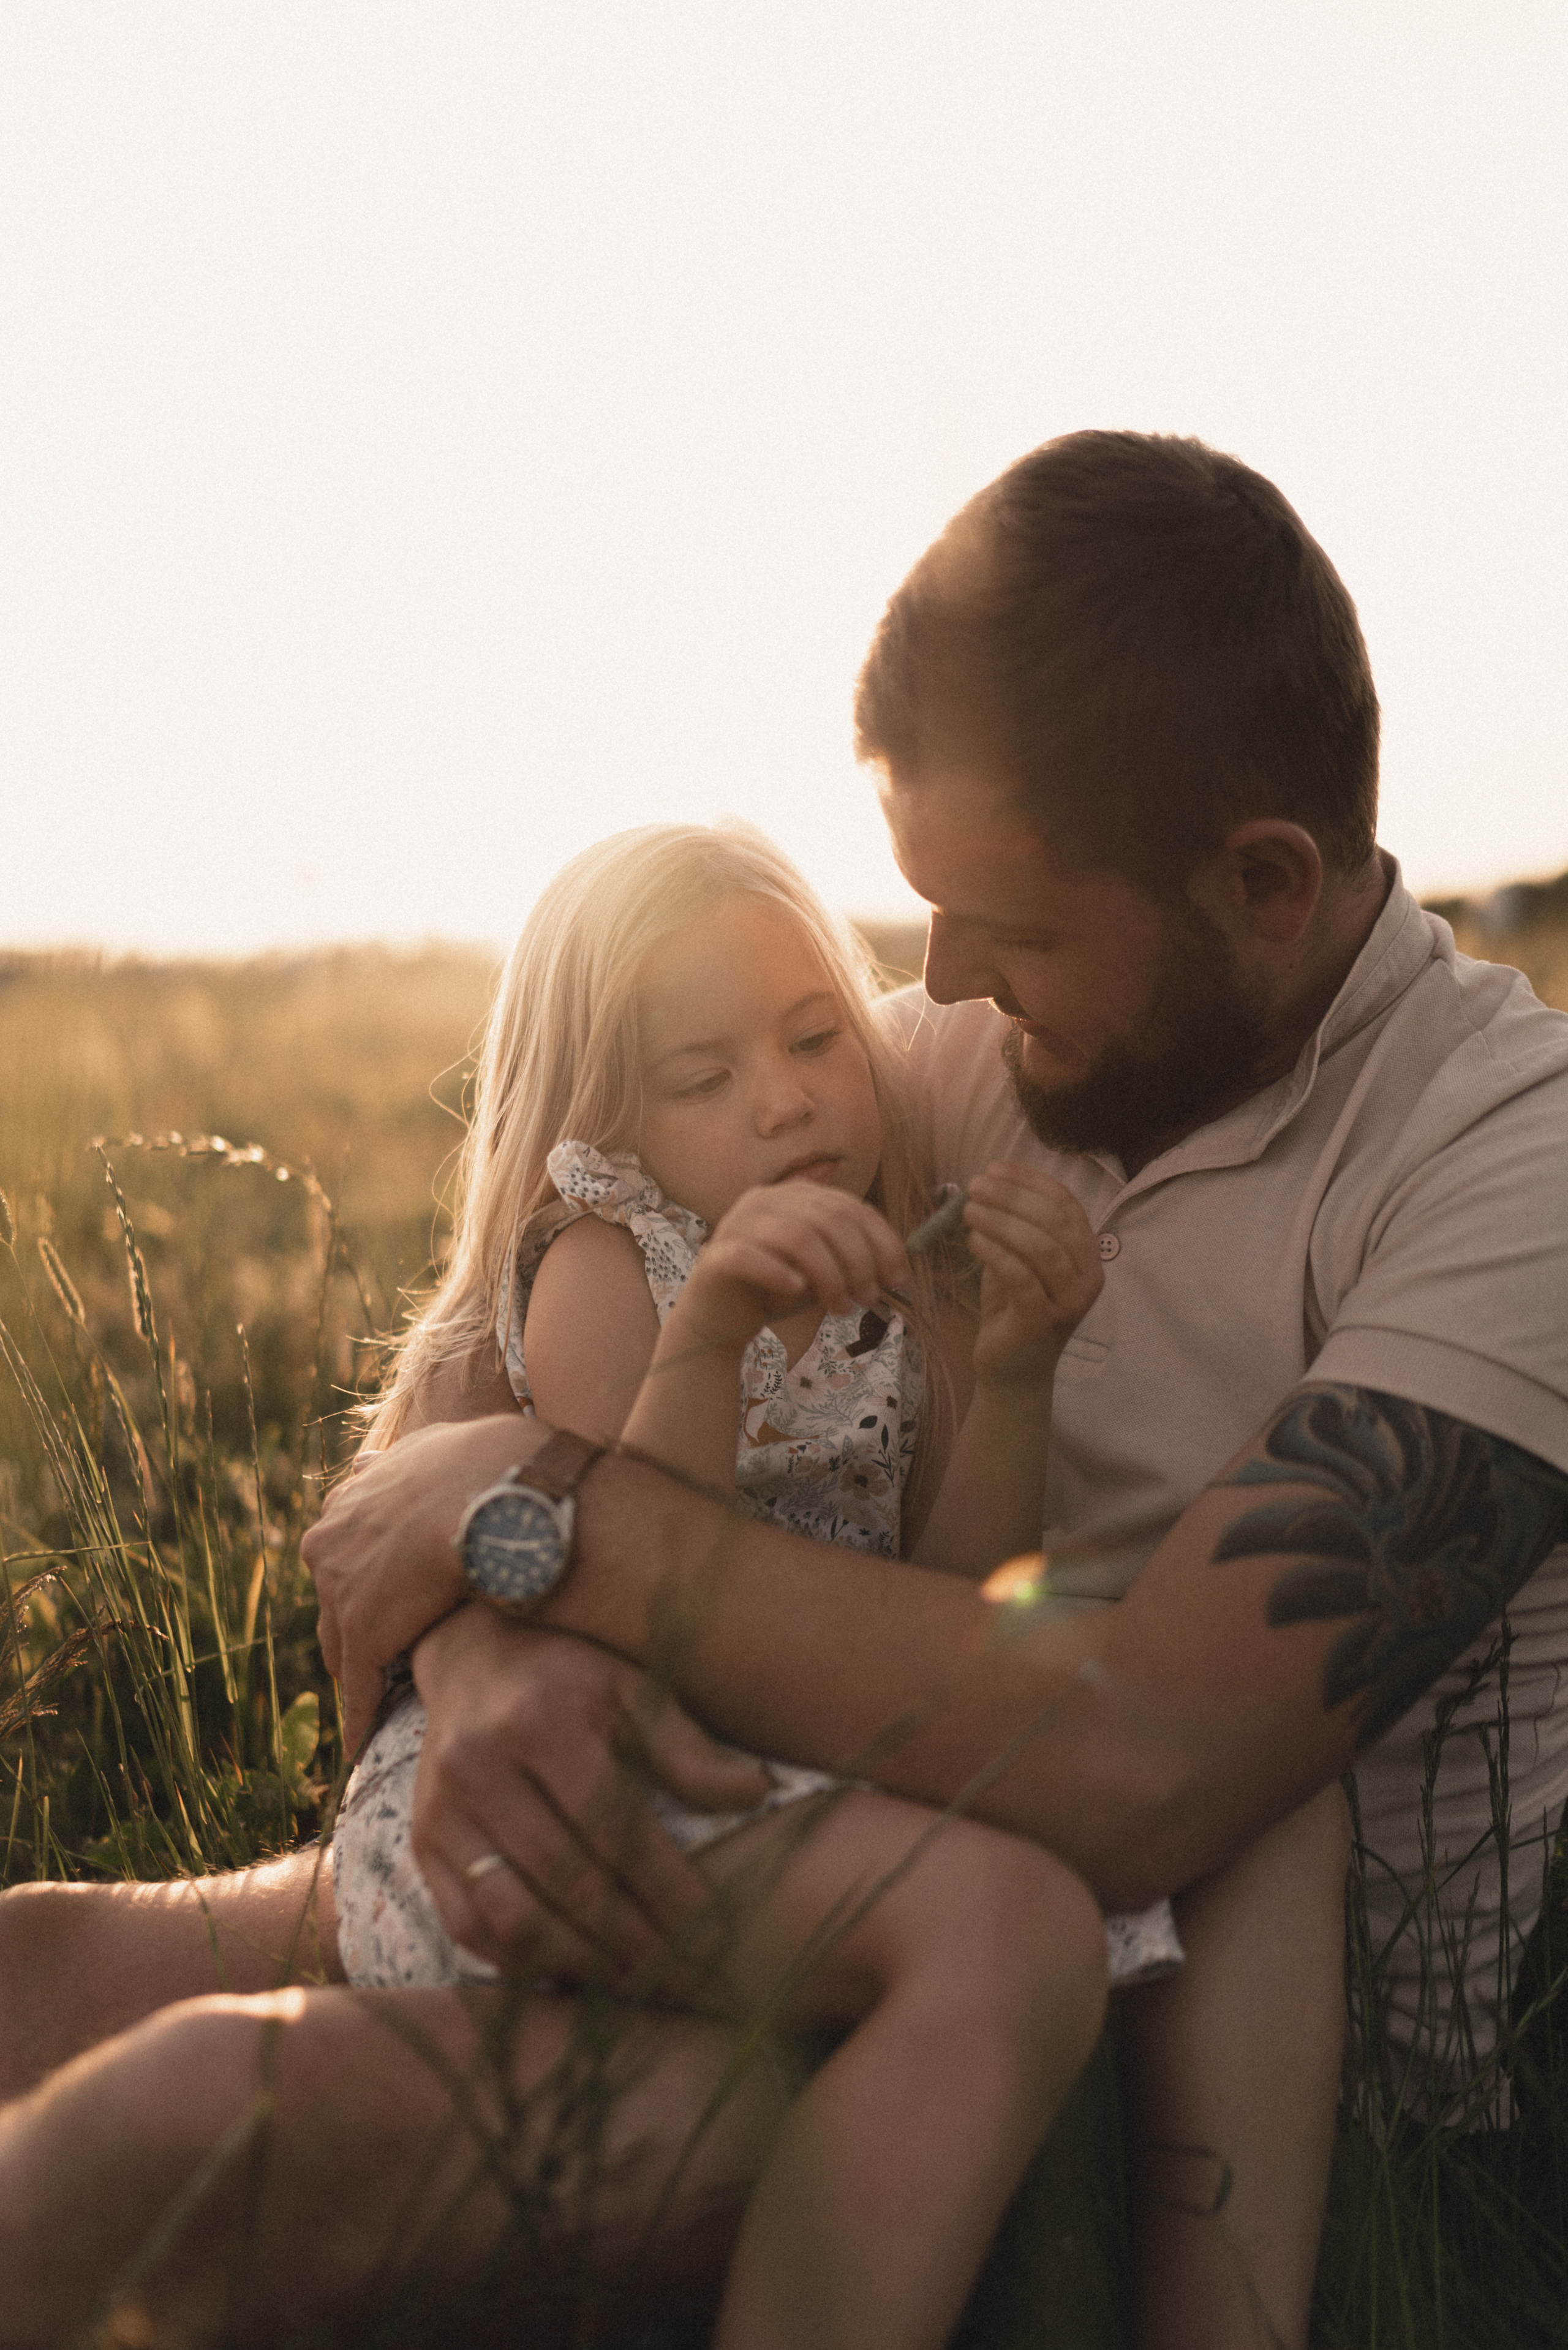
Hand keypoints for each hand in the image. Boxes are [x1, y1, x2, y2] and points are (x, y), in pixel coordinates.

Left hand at [304, 1413, 555, 1751]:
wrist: (502, 1495)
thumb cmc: (490, 1462)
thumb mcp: (438, 1442)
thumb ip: (411, 1454)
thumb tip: (390, 1457)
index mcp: (349, 1497)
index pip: (345, 1549)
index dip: (368, 1574)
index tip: (386, 1589)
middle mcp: (330, 1542)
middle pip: (333, 1600)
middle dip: (355, 1623)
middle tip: (383, 1647)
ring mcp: (342, 1592)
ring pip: (342, 1647)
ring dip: (359, 1671)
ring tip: (373, 1699)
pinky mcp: (365, 1638)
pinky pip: (360, 1690)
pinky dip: (359, 1718)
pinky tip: (358, 1745)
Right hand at [410, 1612, 771, 1975]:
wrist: (470, 1658)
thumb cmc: (569, 1675)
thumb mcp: (632, 1688)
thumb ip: (687, 1747)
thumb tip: (757, 1792)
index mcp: (539, 1720)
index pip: (613, 1824)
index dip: (665, 1886)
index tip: (714, 1930)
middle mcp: (478, 1767)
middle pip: (564, 1877)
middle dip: (632, 1938)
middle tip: (683, 1974)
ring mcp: (441, 1813)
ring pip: (512, 1916)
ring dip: (581, 1963)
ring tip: (637, 1984)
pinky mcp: (421, 1848)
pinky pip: (470, 1927)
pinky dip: (524, 1963)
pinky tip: (576, 1972)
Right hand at [676, 1181, 909, 1349]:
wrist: (721, 1318)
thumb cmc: (777, 1291)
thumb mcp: (823, 1269)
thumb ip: (851, 1259)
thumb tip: (894, 1269)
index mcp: (795, 1194)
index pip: (849, 1207)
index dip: (881, 1241)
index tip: (897, 1278)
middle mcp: (765, 1200)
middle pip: (828, 1219)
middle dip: (858, 1262)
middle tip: (869, 1298)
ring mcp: (737, 1224)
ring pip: (797, 1237)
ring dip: (829, 1276)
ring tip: (840, 1308)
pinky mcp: (717, 1256)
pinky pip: (752, 1257)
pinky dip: (780, 1274)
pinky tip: (798, 1292)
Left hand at [964, 1161, 1103, 1390]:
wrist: (1011, 1370)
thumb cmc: (1013, 1309)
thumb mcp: (1016, 1259)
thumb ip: (1013, 1225)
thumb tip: (988, 1183)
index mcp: (1086, 1254)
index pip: (1065, 1204)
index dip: (1029, 1181)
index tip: (993, 1168)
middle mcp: (1088, 1277)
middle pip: (1055, 1221)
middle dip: (1013, 1197)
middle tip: (975, 1186)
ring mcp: (1069, 1302)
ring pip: (1042, 1248)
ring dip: (1002, 1222)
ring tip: (969, 1210)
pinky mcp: (1043, 1323)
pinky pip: (1023, 1280)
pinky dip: (997, 1255)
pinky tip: (973, 1241)